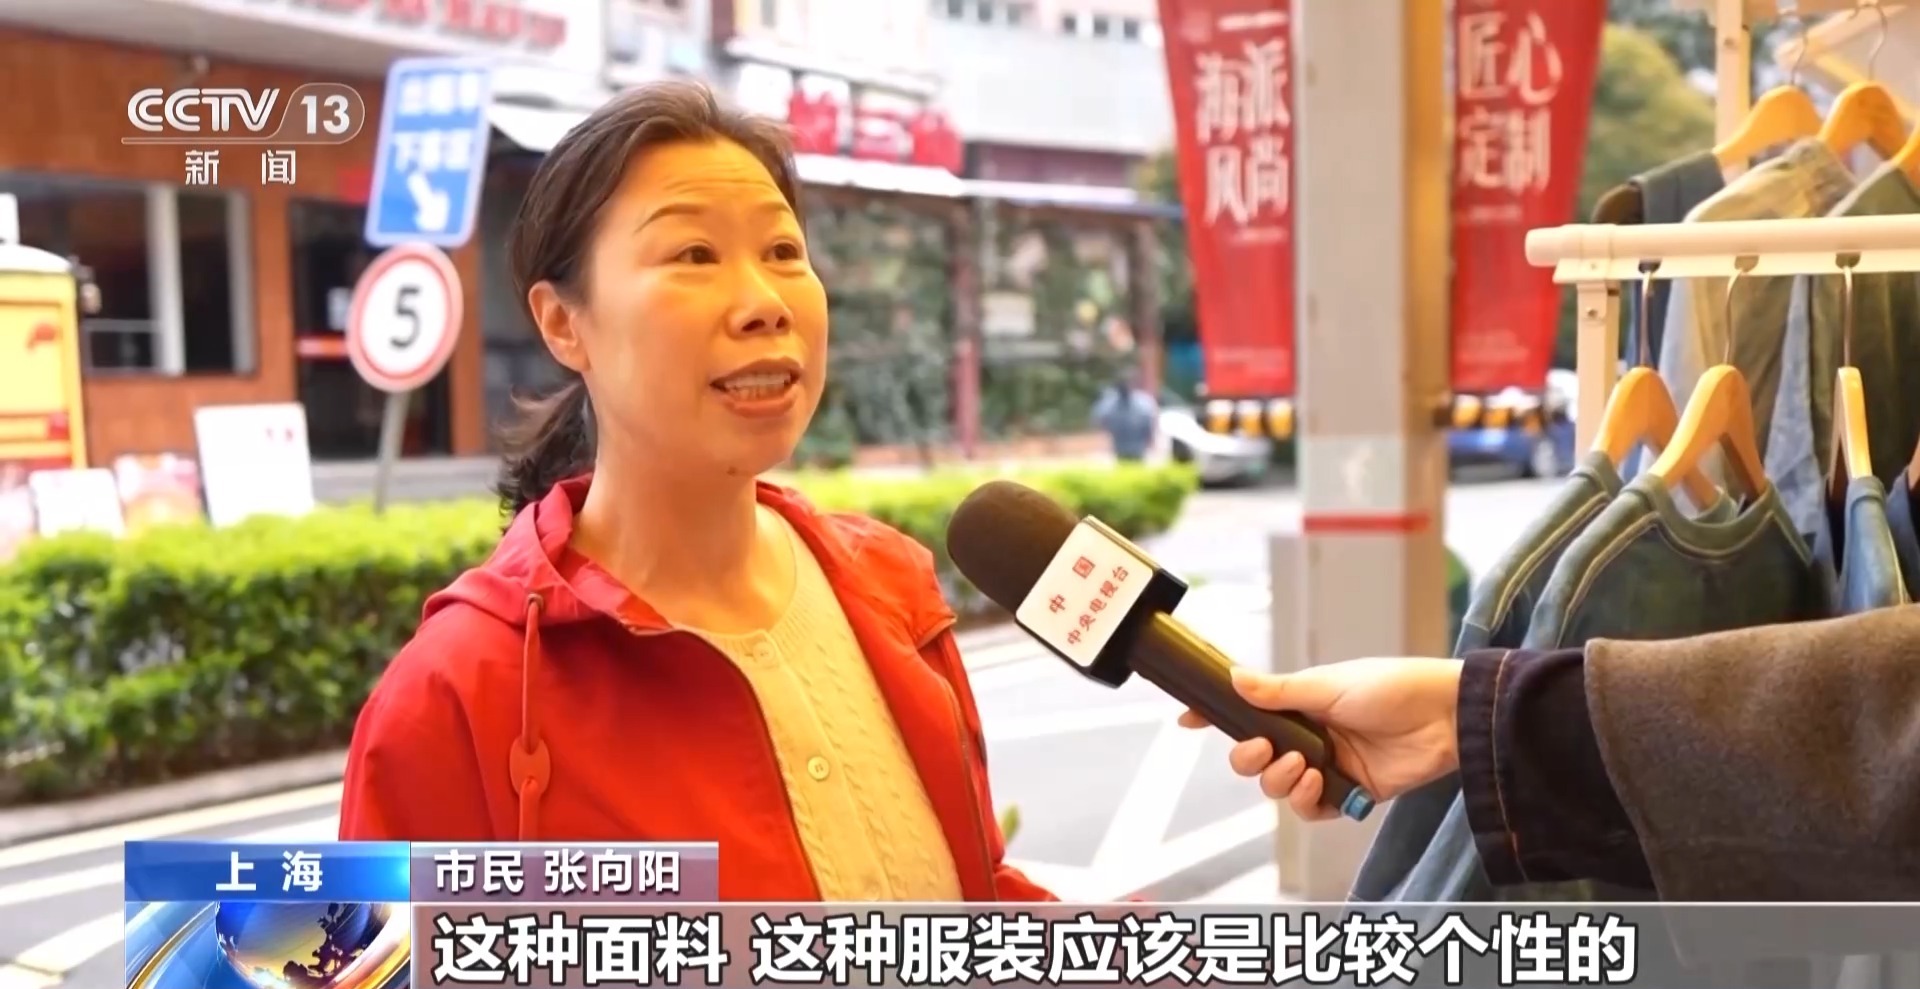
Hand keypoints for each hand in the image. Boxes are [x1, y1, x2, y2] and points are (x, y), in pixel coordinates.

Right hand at [1178, 658, 1463, 820]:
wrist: (1445, 717)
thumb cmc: (1393, 688)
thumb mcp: (1328, 684)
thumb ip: (1278, 690)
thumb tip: (1232, 676)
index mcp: (1300, 705)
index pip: (1248, 713)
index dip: (1216, 717)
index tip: (1186, 720)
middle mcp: (1308, 736)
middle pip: (1255, 759)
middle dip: (1248, 758)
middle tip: (1263, 749)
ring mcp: (1328, 766)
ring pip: (1279, 788)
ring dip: (1281, 780)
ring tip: (1304, 765)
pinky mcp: (1351, 793)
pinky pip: (1312, 810)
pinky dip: (1307, 801)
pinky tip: (1319, 783)